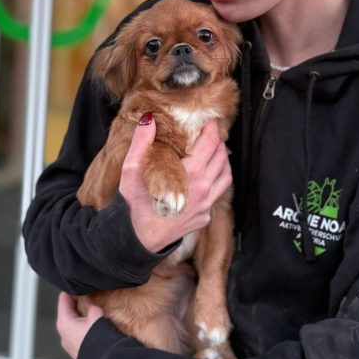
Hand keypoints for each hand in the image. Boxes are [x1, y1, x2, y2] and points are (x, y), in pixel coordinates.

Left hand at [56, 292, 103, 358]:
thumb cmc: (96, 340)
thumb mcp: (96, 316)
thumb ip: (93, 307)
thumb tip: (93, 307)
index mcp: (63, 322)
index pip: (63, 300)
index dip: (71, 290)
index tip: (78, 284)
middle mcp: (63, 333)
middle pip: (68, 312)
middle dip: (77, 304)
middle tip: (88, 296)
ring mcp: (69, 344)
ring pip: (73, 324)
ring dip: (82, 317)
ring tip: (93, 311)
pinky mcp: (77, 350)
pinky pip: (79, 334)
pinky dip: (85, 328)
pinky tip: (95, 326)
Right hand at [119, 117, 231, 252]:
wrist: (138, 239)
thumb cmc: (135, 204)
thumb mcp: (132, 169)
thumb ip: (142, 141)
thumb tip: (148, 119)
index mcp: (191, 174)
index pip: (211, 143)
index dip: (213, 129)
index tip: (210, 121)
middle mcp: (204, 189)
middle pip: (222, 158)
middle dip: (219, 143)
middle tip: (211, 134)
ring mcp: (206, 205)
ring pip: (225, 176)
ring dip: (222, 162)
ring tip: (213, 153)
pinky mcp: (204, 218)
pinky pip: (217, 195)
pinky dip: (216, 181)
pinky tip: (205, 178)